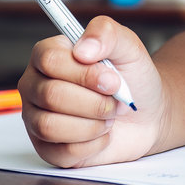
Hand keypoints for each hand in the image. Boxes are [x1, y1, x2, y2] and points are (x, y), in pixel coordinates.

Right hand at [19, 15, 168, 167]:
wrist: (148, 115)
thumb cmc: (132, 79)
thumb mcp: (128, 46)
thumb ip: (106, 33)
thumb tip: (83, 48)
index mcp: (48, 55)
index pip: (49, 60)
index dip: (84, 73)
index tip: (112, 79)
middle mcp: (36, 85)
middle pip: (51, 95)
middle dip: (94, 102)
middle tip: (115, 101)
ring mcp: (37, 117)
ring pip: (50, 126)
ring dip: (92, 124)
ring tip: (107, 117)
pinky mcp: (47, 148)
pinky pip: (62, 151)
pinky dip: (92, 144)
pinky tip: (101, 134)